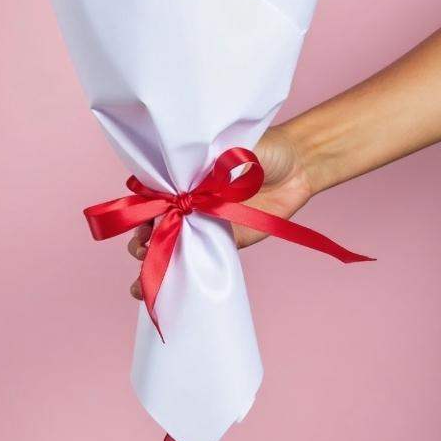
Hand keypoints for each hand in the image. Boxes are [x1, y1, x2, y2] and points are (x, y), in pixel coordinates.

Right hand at [128, 123, 311, 298]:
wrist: (299, 165)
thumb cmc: (264, 146)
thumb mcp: (233, 150)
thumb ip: (211, 169)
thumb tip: (189, 187)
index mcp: (186, 174)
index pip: (154, 195)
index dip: (142, 211)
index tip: (141, 224)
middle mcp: (191, 199)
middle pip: (157, 225)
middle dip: (143, 242)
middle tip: (144, 250)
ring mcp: (208, 222)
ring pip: (174, 246)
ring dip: (157, 266)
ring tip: (145, 285)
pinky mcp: (228, 241)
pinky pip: (202, 259)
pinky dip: (185, 276)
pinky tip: (170, 293)